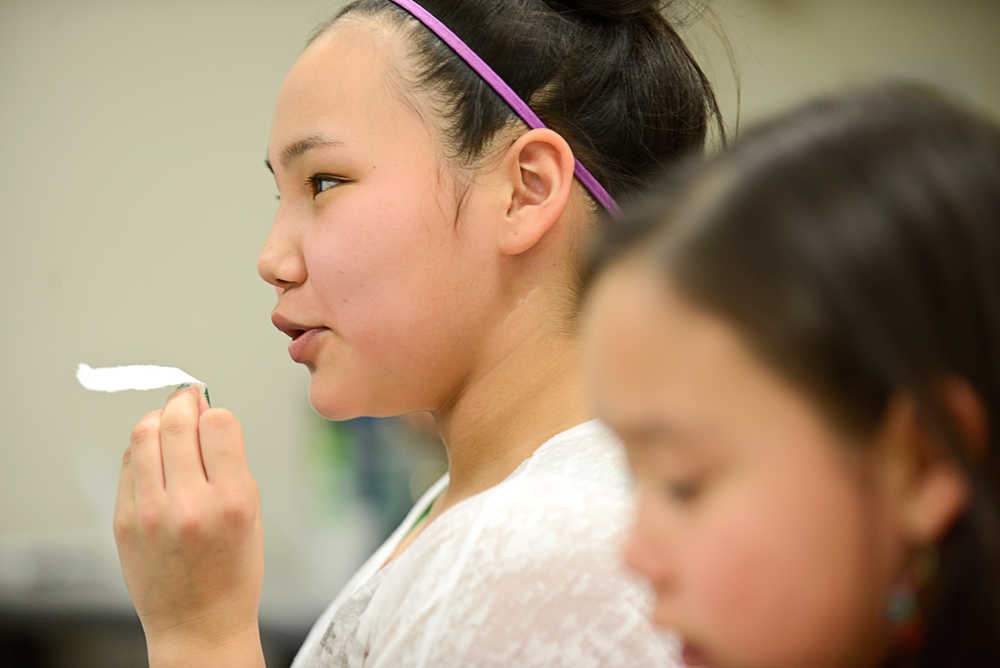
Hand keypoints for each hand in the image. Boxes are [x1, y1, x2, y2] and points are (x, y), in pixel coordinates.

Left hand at [114, 385, 264, 666]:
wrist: (198, 622)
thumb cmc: (233, 570)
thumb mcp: (253, 513)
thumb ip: (232, 463)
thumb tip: (207, 415)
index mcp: (233, 501)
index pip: (219, 424)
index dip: (216, 412)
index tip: (214, 413)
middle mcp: (190, 505)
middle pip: (176, 423)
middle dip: (183, 402)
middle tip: (187, 398)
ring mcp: (151, 514)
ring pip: (143, 435)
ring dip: (159, 419)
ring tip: (169, 423)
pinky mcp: (124, 522)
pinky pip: (129, 464)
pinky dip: (142, 450)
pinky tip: (155, 456)